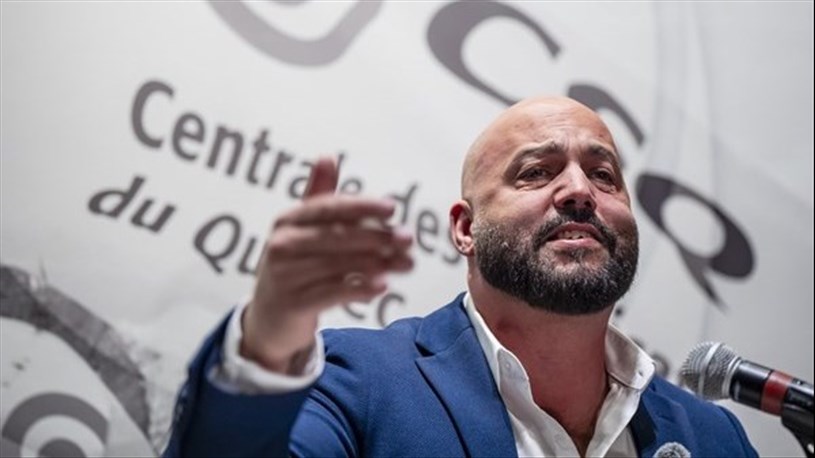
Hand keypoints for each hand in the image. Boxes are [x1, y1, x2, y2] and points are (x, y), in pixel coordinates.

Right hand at [240, 156, 413, 373]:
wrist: (269, 317)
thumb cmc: (293, 266)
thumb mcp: (301, 230)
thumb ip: (318, 197)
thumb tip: (327, 156)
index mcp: (287, 220)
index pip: (328, 208)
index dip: (361, 207)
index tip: (391, 208)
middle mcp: (282, 244)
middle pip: (337, 236)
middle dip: (377, 237)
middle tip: (408, 239)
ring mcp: (285, 275)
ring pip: (340, 265)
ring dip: (378, 264)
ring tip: (405, 264)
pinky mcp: (293, 303)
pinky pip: (333, 293)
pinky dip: (360, 288)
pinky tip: (382, 286)